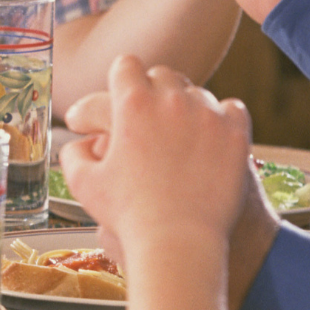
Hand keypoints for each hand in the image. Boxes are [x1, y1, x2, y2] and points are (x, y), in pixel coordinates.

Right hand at [60, 56, 251, 256]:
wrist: (180, 244)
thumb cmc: (130, 216)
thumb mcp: (83, 184)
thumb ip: (74, 154)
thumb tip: (80, 142)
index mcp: (131, 103)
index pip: (126, 65)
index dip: (121, 79)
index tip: (121, 95)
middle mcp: (170, 99)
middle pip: (162, 74)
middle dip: (153, 90)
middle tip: (150, 115)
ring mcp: (207, 114)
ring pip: (196, 91)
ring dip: (186, 105)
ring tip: (181, 130)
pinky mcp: (235, 134)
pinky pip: (231, 108)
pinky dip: (221, 117)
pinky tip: (212, 134)